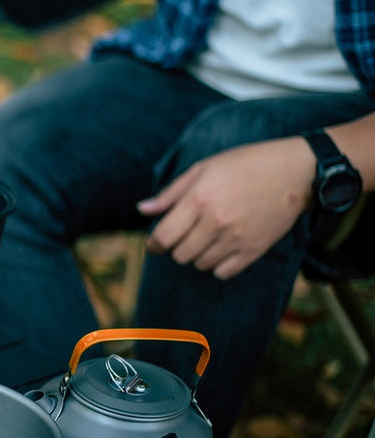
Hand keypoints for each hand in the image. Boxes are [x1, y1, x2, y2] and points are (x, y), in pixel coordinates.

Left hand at [137, 138, 315, 279]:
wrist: (294, 171)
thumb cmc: (245, 164)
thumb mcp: (203, 169)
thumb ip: (171, 193)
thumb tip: (143, 210)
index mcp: (199, 199)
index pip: (164, 237)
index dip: (153, 244)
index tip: (154, 244)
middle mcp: (216, 221)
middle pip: (180, 255)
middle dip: (176, 248)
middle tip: (185, 236)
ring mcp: (236, 238)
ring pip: (200, 265)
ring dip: (196, 255)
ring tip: (205, 238)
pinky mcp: (255, 249)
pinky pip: (223, 272)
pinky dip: (216, 266)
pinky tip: (220, 249)